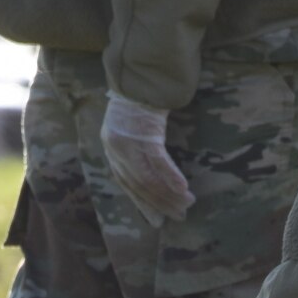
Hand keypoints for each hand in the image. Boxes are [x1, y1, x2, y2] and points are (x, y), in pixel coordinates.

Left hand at [100, 93, 194, 225]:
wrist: (139, 77)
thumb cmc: (137, 102)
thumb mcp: (128, 129)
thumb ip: (133, 149)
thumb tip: (149, 171)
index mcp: (111, 149)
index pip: (125, 184)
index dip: (142, 204)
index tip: (156, 219)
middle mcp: (116, 150)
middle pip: (138, 185)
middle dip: (159, 204)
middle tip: (177, 217)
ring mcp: (130, 144)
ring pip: (149, 178)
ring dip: (169, 194)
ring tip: (186, 204)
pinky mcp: (145, 135)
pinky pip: (159, 162)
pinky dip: (171, 177)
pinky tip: (183, 188)